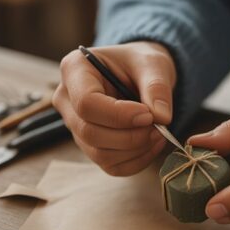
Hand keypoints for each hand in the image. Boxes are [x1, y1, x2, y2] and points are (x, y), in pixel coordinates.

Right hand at [54, 42, 175, 175]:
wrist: (140, 74)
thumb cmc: (141, 63)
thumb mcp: (153, 64)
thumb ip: (157, 87)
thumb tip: (162, 118)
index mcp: (74, 69)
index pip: (86, 103)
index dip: (119, 115)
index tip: (148, 114)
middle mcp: (67, 100)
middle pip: (89, 132)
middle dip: (129, 137)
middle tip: (159, 128)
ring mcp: (76, 126)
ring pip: (99, 153)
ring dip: (135, 150)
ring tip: (159, 134)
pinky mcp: (90, 146)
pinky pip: (110, 166)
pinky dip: (136, 161)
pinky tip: (152, 145)